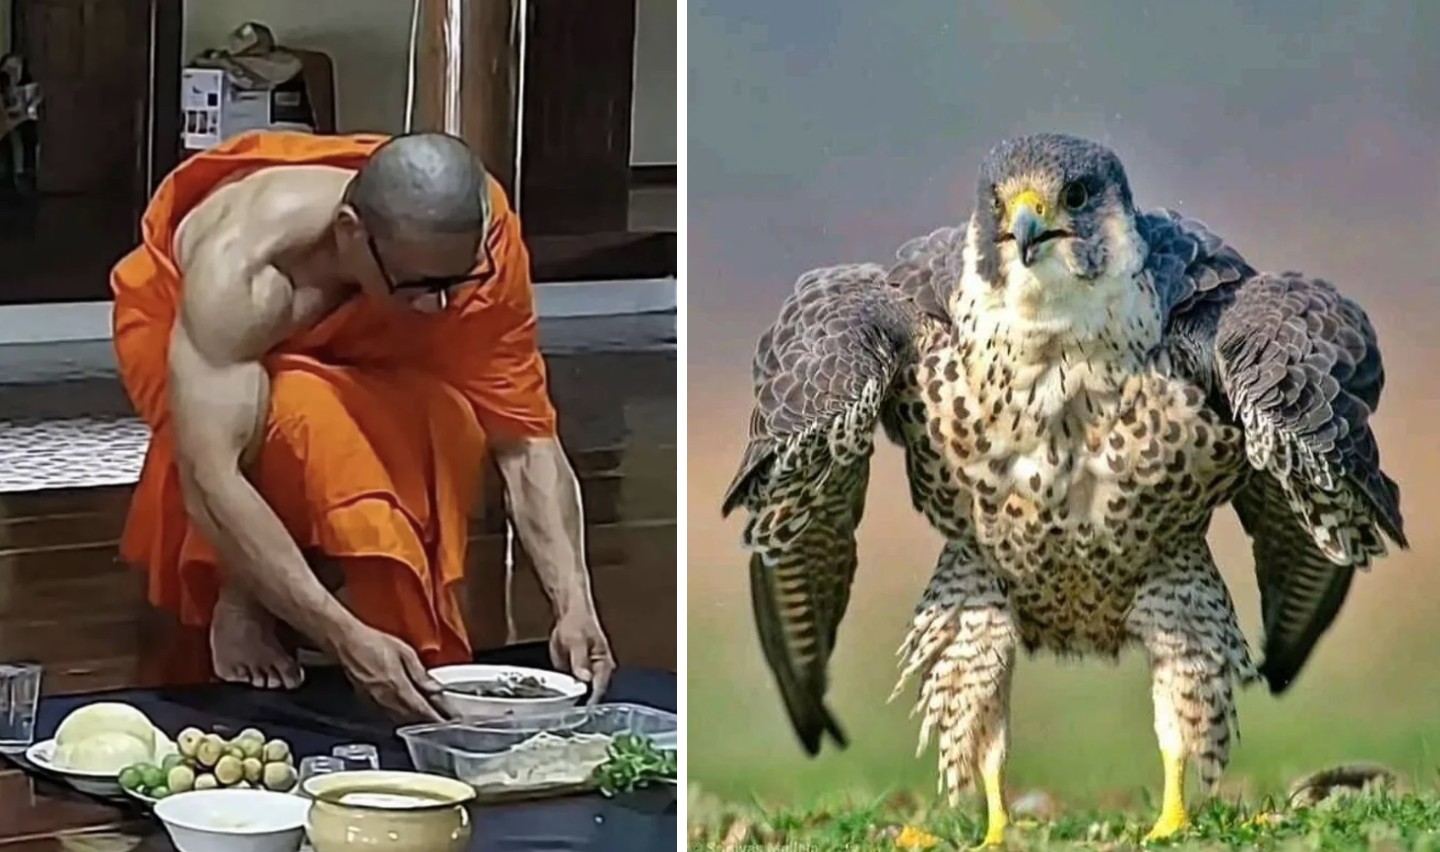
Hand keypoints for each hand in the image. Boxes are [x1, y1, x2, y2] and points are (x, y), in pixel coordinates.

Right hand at [333, 622, 447, 722]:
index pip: (423, 711)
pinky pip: (387, 715)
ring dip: (415, 721)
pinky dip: (400, 717)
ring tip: (429, 719)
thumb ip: (420, 674)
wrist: (346, 643)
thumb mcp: (405, 653)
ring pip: (400, 719)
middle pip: (413, 719)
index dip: (438, 718)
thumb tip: (435, 689)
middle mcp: (387, 700)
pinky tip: (406, 712)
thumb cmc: (373, 643)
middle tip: (444, 720)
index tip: (450, 720)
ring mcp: (375, 703)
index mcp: (399, 688)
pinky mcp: (367, 702)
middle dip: (429, 722)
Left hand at [549, 605, 614, 704]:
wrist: (569, 616)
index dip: (589, 701)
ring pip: (579, 695)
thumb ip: (580, 659)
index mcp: (605, 665)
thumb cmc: (578, 623)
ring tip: (556, 709)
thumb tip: (584, 677)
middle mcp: (598, 674)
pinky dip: (562, 695)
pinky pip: (570, 690)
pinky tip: (552, 700)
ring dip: (569, 701)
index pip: (600, 689)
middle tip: (563, 712)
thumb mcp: (576, 640)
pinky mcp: (574, 677)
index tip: (578, 711)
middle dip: (578, 704)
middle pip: (590, 696)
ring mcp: (585, 677)